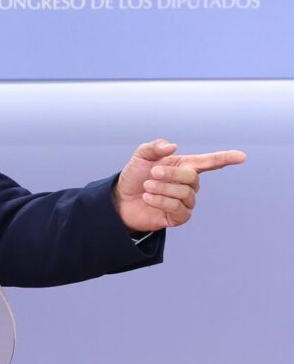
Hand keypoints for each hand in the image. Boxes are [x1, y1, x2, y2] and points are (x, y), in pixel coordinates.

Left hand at [113, 139, 245, 232]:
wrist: (121, 200)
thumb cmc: (134, 177)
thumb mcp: (140, 157)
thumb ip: (154, 147)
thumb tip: (174, 146)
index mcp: (184, 166)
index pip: (210, 162)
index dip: (226, 159)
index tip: (242, 156)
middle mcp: (189, 184)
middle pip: (192, 177)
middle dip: (170, 174)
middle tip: (151, 174)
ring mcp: (186, 202)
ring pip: (185, 193)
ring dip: (162, 189)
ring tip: (146, 187)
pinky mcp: (179, 217)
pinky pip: (178, 209)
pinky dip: (160, 201)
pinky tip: (148, 198)